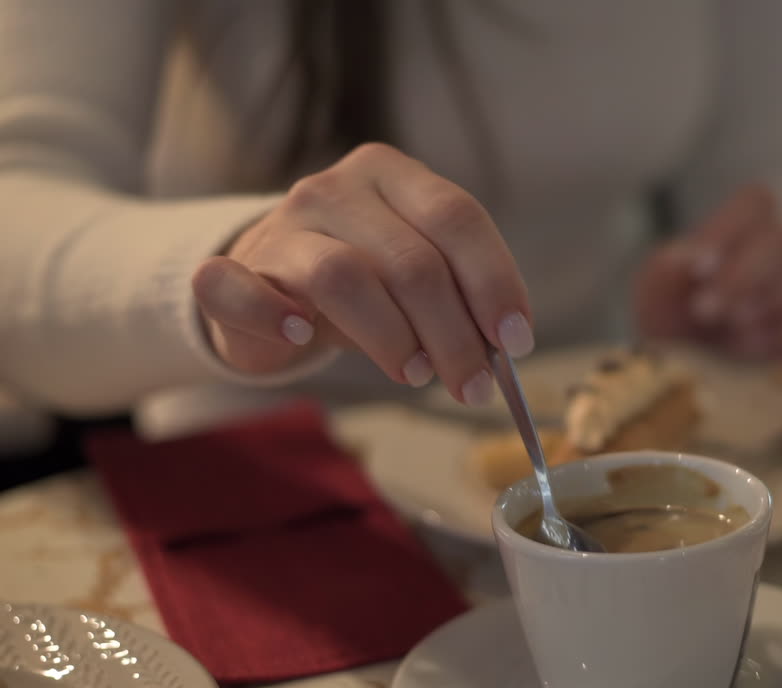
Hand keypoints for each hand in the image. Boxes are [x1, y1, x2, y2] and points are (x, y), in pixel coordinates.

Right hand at [191, 143, 533, 405]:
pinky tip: (300, 335)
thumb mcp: (416, 276)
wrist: (267, 283)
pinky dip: (272, 315)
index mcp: (392, 175)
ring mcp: (280, 226)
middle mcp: (335, 189)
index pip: (457, 217)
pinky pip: (239, 288)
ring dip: (393, 339)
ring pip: (346, 277)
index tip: (515, 341)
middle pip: (412, 260)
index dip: (494, 282)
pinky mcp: (231, 270)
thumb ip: (459, 297)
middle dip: (455, 335)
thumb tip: (504, 346)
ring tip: (416, 373)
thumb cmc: (361, 282)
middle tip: (472, 385)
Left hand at [634, 185, 781, 357]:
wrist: (683, 365)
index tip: (698, 270)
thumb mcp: (656, 289)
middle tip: (704, 311)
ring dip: (770, 301)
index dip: (729, 232)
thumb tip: (686, 258)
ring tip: (730, 329)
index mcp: (746, 224)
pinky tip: (750, 349)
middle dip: (742, 277)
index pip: (757, 202)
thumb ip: (667, 270)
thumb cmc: (674, 312)